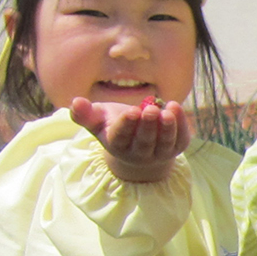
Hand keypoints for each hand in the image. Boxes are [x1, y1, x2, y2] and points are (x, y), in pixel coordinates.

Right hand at [69, 96, 191, 182]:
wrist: (138, 142)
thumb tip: (75, 101)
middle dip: (148, 126)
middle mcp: (138, 153)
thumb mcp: (97, 120)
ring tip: (168, 111)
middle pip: (144, 142)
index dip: (127, 125)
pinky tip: (176, 107)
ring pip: (164, 143)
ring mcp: (159, 153)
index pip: (121, 137)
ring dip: (167, 128)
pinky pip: (180, 139)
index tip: (132, 111)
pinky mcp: (176, 147)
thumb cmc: (113, 125)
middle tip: (151, 109)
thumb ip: (84, 113)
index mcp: (117, 145)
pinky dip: (181, 125)